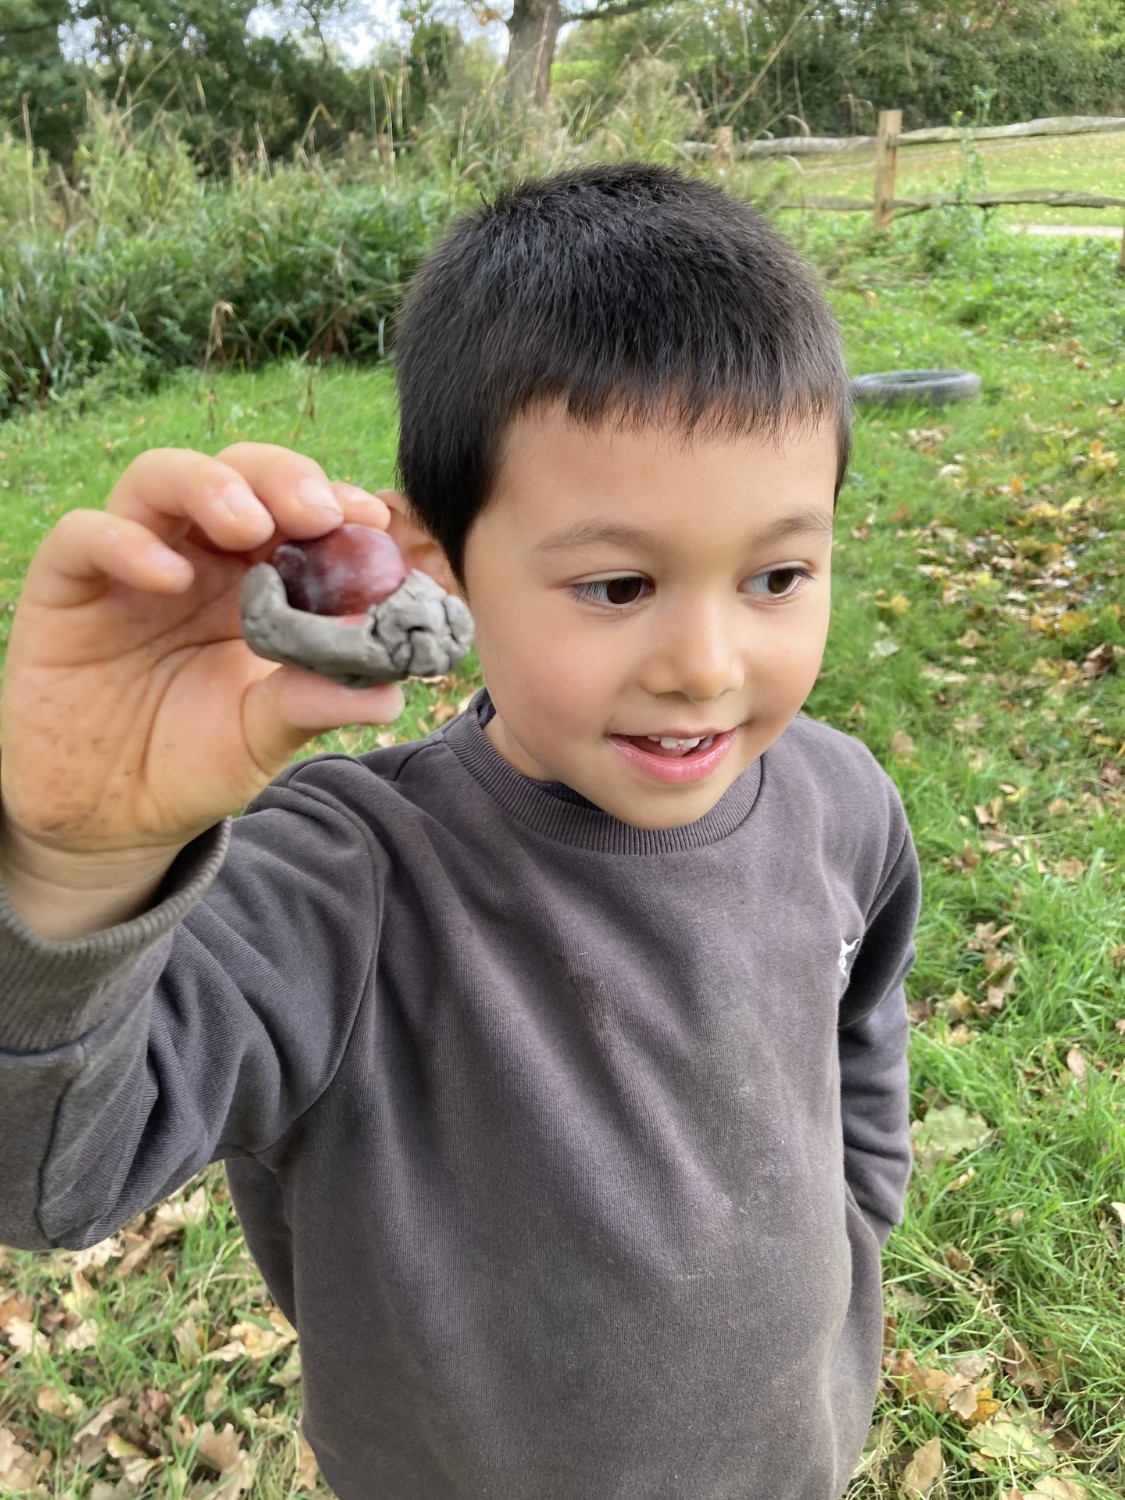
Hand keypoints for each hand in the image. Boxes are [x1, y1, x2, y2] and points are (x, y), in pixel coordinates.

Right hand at [0, 443, 405, 921]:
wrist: (113, 817)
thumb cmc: (194, 763)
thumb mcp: (264, 735)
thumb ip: (316, 701)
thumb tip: (392, 688)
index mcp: (254, 581)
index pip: (294, 511)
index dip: (333, 501)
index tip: (372, 520)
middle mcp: (194, 558)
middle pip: (236, 474)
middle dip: (281, 478)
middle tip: (316, 513)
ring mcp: (128, 566)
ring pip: (159, 478)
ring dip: (209, 485)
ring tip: (249, 525)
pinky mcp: (66, 587)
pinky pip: (83, 536)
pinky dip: (126, 541)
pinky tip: (169, 577)